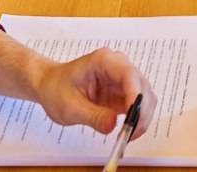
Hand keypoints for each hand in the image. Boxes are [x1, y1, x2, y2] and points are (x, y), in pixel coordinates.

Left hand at [34, 48, 156, 138]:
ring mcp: (122, 79)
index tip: (134, 116)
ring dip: (142, 116)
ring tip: (128, 135)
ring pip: (145, 96)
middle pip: (142, 85)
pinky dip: (138, 119)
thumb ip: (92, 115)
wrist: (51, 86)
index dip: (135, 94)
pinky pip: (140, 105)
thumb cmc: (56, 88)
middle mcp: (118, 66)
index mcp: (103, 61)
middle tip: (131, 133)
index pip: (128, 73)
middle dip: (141, 110)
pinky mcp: (124, 93)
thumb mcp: (69, 106)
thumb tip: (112, 125)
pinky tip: (128, 131)